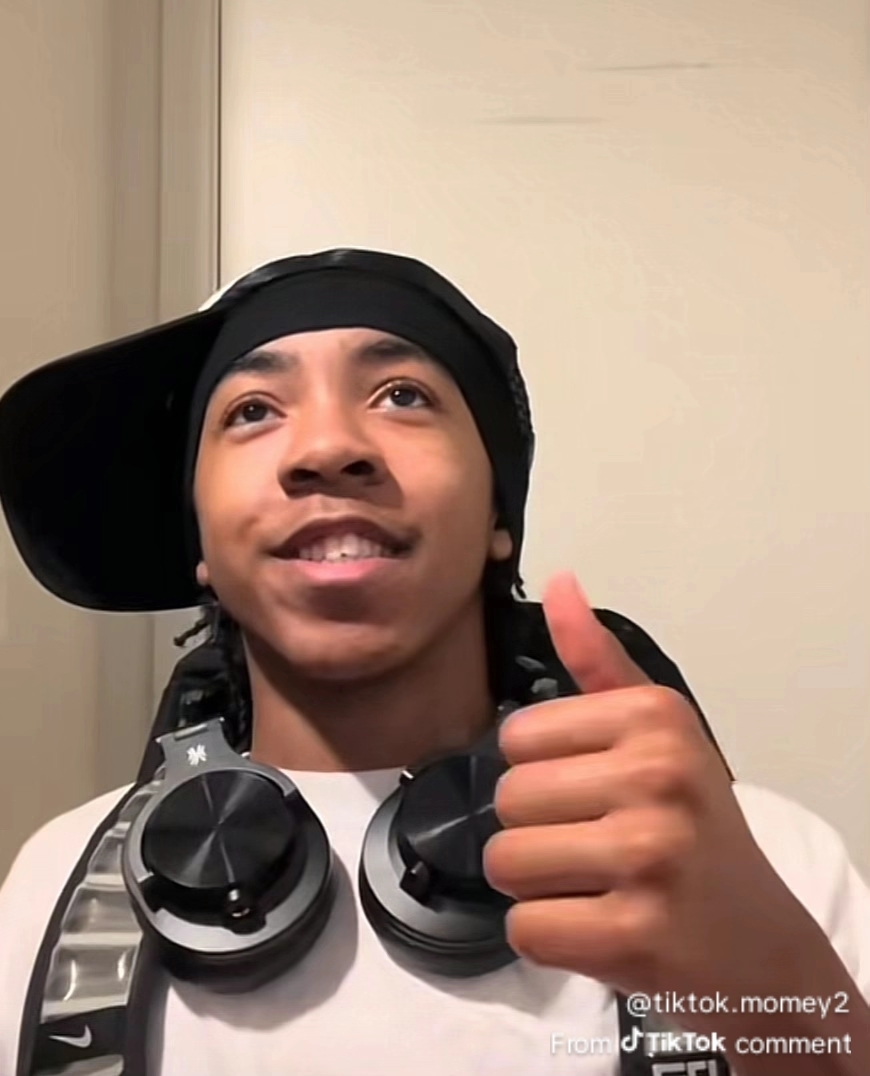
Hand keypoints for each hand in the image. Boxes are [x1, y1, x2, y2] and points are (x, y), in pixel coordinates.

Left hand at [483, 573, 858, 1018]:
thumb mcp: (662, 734)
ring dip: (537, 886)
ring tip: (596, 887)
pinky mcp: (634, 936)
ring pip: (507, 862)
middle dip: (537, 833)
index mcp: (656, 717)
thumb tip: (558, 582)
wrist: (762, 945)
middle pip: (508, 800)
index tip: (593, 794)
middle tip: (596, 849)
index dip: (541, 772)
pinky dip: (550, 938)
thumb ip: (599, 661)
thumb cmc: (698, 829)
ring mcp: (648, 858)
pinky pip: (525, 929)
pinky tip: (601, 929)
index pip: (517, 737)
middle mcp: (657, 776)